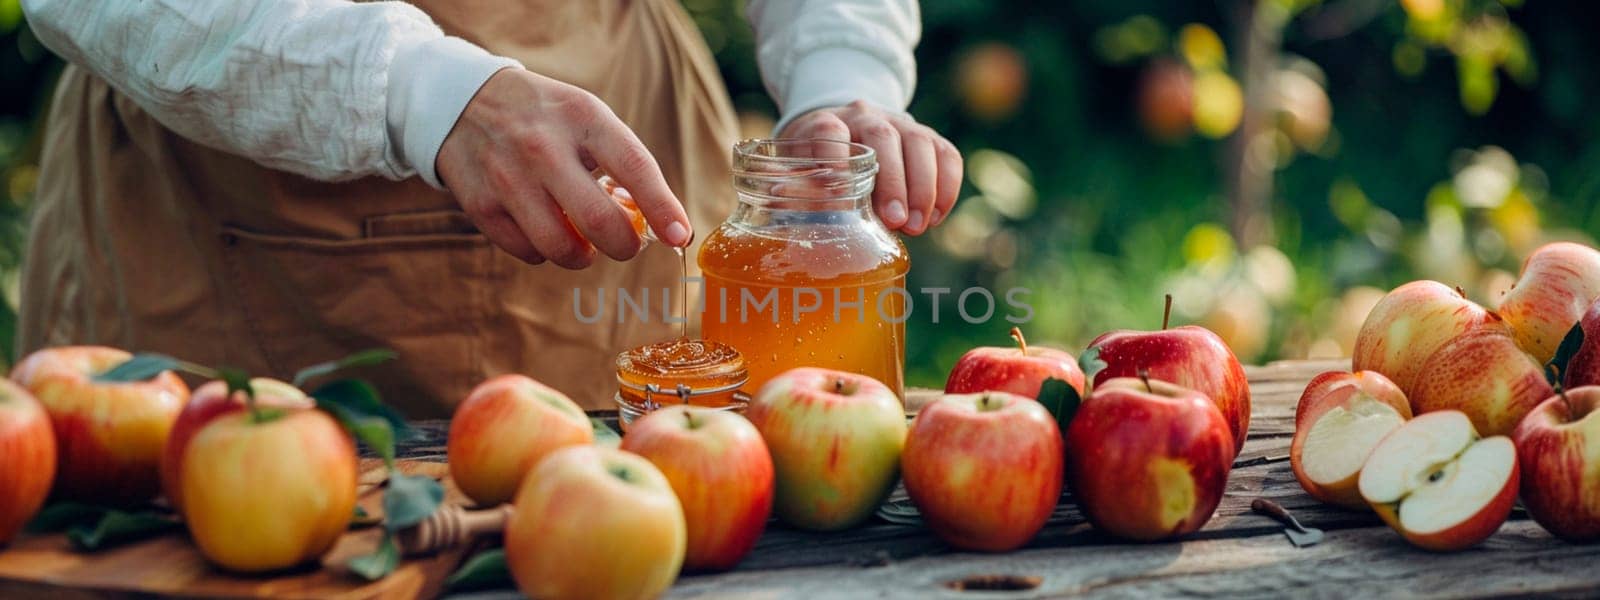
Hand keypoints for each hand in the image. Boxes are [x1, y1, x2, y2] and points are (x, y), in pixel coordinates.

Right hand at [437, 68, 691, 267]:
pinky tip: (544, 229)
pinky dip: (544, 252)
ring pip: (560, 247)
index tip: (680, 235)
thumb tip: (661, 223)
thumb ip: (622, 163)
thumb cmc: (546, 118)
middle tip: (626, 245)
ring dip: (582, 256)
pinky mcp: (480, 203)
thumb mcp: (587, 117)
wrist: (463, 101)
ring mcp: (508, 176)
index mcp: (583, 118)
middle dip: (623, 245)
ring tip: (583, 243)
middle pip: (597, 220)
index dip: (662, 207)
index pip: (633, 166)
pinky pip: (527, 252)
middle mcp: (544, 146)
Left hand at [778, 101, 961, 235]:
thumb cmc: (815, 163)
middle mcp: (864, 117)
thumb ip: (795, 189)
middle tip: (895, 222)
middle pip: (882, 137)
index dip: (834, 157)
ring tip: (918, 227)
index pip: (828, 131)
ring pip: (920, 142)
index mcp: (825, 123)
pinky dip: (946, 186)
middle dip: (892, 182)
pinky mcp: (926, 137)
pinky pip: (946, 154)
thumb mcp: (796, 171)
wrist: (844, 133)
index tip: (839, 193)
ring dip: (923, 188)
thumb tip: (789, 207)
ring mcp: (900, 123)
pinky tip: (936, 217)